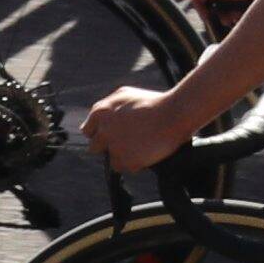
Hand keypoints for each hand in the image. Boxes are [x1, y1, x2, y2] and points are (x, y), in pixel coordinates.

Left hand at [81, 83, 201, 176]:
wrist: (174, 113)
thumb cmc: (153, 102)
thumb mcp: (125, 94)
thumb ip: (107, 107)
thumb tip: (98, 119)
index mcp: (100, 112)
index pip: (89, 131)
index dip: (102, 133)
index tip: (113, 134)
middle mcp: (103, 131)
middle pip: (96, 147)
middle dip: (109, 146)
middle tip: (127, 141)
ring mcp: (114, 147)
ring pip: (111, 160)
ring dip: (123, 155)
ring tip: (141, 145)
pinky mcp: (126, 160)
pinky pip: (125, 168)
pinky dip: (134, 163)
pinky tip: (146, 151)